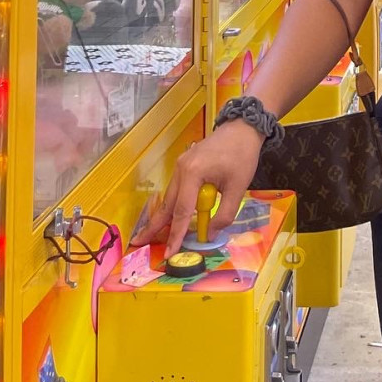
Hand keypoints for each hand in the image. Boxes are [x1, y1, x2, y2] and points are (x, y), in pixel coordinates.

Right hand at [132, 121, 263, 255]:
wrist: (242, 129)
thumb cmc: (242, 156)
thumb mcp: (238, 187)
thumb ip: (225, 213)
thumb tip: (211, 234)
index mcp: (193, 173)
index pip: (182, 211)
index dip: (176, 234)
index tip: (169, 252)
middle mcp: (181, 169)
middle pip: (168, 204)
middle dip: (154, 226)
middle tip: (138, 243)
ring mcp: (181, 165)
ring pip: (170, 197)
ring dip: (163, 217)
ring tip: (151, 235)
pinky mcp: (185, 165)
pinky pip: (176, 189)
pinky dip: (173, 204)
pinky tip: (170, 217)